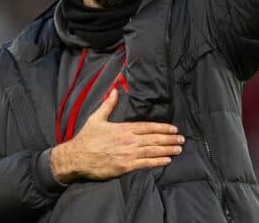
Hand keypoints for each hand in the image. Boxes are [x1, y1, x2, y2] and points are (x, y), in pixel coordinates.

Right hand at [50, 89, 183, 183]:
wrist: (76, 157)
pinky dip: (157, 162)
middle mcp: (129, 140)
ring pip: (153, 151)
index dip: (163, 128)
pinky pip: (145, 164)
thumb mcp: (97, 118)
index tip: (174, 129)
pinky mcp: (125, 166)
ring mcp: (128, 154)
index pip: (148, 127)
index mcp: (124, 128)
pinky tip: (167, 160)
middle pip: (154, 138)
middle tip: (182, 140)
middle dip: (170, 139)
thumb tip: (115, 90)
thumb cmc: (86, 138)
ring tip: (178, 149)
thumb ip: (108, 104)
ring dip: (168, 150)